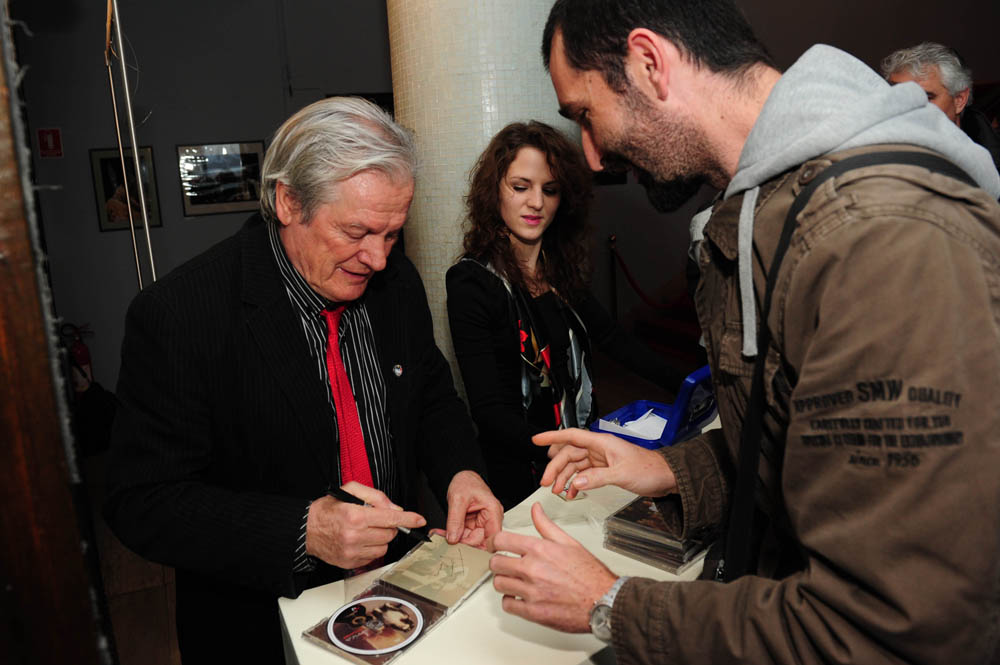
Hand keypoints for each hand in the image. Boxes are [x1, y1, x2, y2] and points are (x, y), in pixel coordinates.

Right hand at [305, 481, 426, 568]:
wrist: (306, 530)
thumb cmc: (328, 510)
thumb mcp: (350, 491)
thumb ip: (375, 496)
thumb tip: (395, 509)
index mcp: (356, 516)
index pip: (390, 518)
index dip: (408, 519)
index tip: (419, 520)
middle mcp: (355, 536)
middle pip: (389, 533)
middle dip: (388, 526)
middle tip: (374, 520)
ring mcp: (352, 552)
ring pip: (384, 547)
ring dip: (380, 538)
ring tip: (365, 531)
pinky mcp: (351, 563)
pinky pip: (373, 557)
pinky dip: (371, 548)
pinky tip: (359, 541)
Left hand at [445, 470, 503, 549]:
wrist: (463, 477)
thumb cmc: (466, 482)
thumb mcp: (458, 499)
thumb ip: (455, 520)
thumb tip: (453, 538)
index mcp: (493, 511)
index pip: (492, 537)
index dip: (479, 546)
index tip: (462, 548)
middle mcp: (490, 519)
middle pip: (481, 541)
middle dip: (463, 543)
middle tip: (447, 542)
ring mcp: (482, 522)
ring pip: (471, 540)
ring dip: (456, 539)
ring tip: (442, 536)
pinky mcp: (474, 524)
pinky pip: (465, 535)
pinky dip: (454, 535)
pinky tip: (444, 533)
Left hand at [490, 503, 617, 632]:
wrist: (604, 601)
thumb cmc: (590, 574)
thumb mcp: (568, 542)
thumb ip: (546, 525)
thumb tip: (536, 509)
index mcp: (540, 549)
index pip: (501, 540)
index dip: (494, 542)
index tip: (494, 545)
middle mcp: (533, 569)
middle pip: (496, 563)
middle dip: (498, 562)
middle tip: (504, 564)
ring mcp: (532, 591)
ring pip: (499, 584)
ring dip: (504, 582)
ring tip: (513, 581)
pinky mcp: (533, 611)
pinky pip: (508, 605)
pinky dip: (511, 601)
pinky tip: (519, 597)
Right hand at [533, 428, 676, 498]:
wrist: (665, 477)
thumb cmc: (649, 469)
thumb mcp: (621, 474)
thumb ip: (597, 478)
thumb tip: (577, 482)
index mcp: (602, 443)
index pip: (571, 436)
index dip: (552, 437)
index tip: (537, 439)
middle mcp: (599, 449)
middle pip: (570, 454)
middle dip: (556, 467)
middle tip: (546, 481)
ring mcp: (601, 459)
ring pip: (575, 465)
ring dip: (564, 477)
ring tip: (557, 490)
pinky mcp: (605, 469)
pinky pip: (584, 474)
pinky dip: (576, 483)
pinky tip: (572, 492)